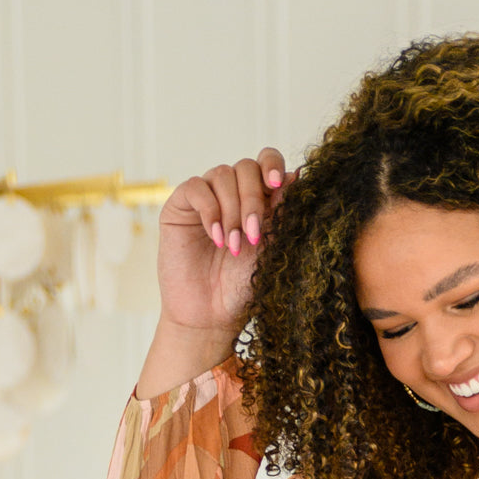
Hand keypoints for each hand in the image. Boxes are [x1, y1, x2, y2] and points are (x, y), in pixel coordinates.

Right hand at [136, 147, 296, 397]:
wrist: (211, 315)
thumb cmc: (243, 287)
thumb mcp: (270, 250)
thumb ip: (281, 215)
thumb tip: (297, 176)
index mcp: (260, 199)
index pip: (267, 163)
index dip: (272, 165)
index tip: (278, 185)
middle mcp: (233, 193)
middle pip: (246, 167)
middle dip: (253, 199)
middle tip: (253, 236)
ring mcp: (207, 197)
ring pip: (222, 174)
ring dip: (232, 210)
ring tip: (233, 247)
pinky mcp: (181, 206)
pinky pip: (196, 188)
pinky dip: (209, 210)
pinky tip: (216, 238)